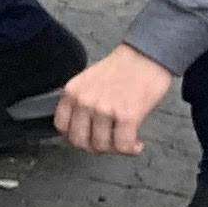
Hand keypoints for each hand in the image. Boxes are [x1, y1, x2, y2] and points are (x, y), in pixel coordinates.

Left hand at [57, 46, 174, 155]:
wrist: (146, 56)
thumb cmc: (121, 69)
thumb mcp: (87, 82)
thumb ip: (80, 103)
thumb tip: (83, 129)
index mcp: (72, 92)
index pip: (61, 127)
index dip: (76, 137)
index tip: (88, 138)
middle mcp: (84, 101)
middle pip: (79, 141)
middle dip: (95, 148)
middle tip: (108, 144)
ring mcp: (104, 109)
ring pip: (102, 147)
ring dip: (115, 149)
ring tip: (125, 142)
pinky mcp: (127, 116)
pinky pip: (123, 146)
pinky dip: (131, 150)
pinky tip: (137, 144)